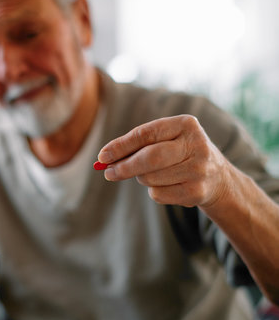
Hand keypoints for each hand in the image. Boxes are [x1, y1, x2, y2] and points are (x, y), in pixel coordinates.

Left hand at [97, 115, 230, 207]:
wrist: (218, 178)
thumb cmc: (179, 153)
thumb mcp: (165, 140)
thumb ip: (136, 145)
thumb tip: (104, 157)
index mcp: (186, 124)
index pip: (146, 134)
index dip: (121, 146)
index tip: (102, 156)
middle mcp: (196, 145)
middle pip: (149, 158)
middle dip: (124, 167)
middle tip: (108, 172)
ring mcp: (199, 170)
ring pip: (151, 178)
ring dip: (142, 178)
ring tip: (154, 174)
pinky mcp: (197, 192)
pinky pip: (158, 195)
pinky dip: (154, 192)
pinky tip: (169, 186)